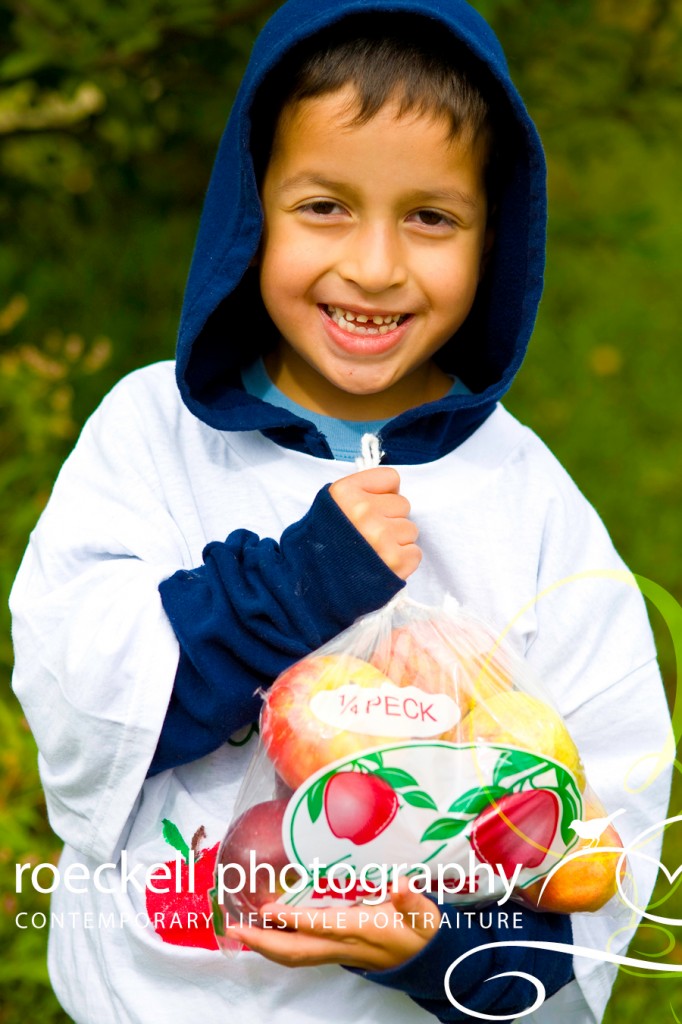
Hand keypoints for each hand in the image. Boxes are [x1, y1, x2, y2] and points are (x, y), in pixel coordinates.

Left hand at [227, 877, 439, 970]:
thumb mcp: (425, 913)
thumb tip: (401, 883)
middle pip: (297, 950)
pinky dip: (278, 944)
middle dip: (263, 941)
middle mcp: (344, 946)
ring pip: (295, 955)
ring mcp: (338, 953)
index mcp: (361, 931)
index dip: (294, 920)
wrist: (429, 962)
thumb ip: (412, 899)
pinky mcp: (336, 952)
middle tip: (233, 927)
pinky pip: (301, 952)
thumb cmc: (424, 932)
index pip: (321, 926)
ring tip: (239, 929)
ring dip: (265, 945)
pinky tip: (266, 932)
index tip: (268, 910)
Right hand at [329, 467, 420, 579]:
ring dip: (396, 541)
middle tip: (369, 535)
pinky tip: (382, 565)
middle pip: (403, 504)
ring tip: (374, 552)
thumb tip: (394, 491)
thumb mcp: (331, 505)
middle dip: (390, 519)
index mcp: (346, 493)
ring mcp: (381, 538)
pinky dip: (402, 561)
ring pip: (411, 529)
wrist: (314, 586)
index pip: (391, 478)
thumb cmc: (325, 544)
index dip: (383, 495)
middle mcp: (363, 512)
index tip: (370, 509)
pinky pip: (415, 553)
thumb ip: (361, 492)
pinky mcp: (395, 562)